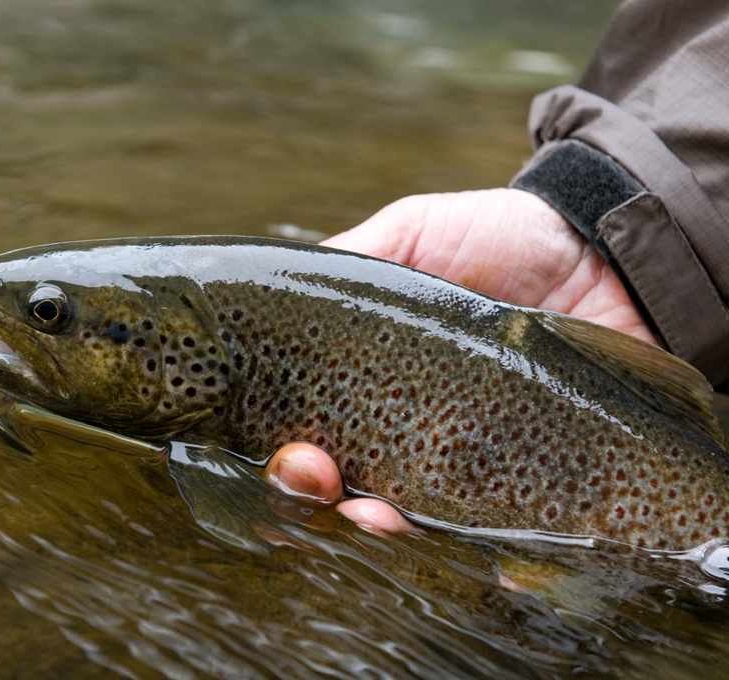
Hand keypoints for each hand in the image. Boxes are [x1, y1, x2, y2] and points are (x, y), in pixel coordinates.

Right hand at [265, 189, 656, 535]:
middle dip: (318, 503)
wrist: (602, 250)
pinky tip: (487, 566)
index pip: (312, 440)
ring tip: (375, 520)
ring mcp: (475, 468)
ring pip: (418, 528)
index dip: (288, 461)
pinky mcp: (542, 486)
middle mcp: (413, 438)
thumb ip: (350, 260)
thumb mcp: (411, 232)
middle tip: (318, 479)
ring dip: (385, 536)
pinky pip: (514, 540)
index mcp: (371, 387)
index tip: (291, 454)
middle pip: (349, 496)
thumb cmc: (497, 237)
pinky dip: (499, 566)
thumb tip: (272, 300)